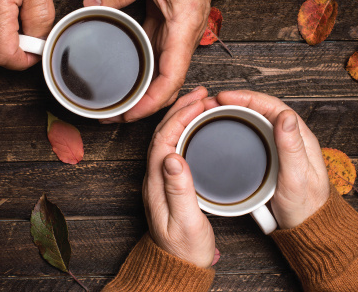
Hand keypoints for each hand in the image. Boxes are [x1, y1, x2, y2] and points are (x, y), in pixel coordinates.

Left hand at [83, 0, 213, 121]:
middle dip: (143, 107)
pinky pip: (156, 62)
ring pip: (161, 77)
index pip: (172, 77)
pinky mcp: (168, 32)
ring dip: (141, 95)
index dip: (153, 101)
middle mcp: (183, 40)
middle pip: (167, 86)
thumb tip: (91, 5)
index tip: (131, 113)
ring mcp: (175, 38)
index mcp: (183, 29)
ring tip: (115, 104)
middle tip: (113, 115)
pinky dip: (142, 78)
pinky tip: (125, 82)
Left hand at [143, 86, 215, 267]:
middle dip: (181, 108)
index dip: (180, 116)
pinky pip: (174, 145)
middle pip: (163, 132)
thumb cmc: (184, 248)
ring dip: (182, 116)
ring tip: (200, 102)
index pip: (164, 138)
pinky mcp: (169, 180)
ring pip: (168, 137)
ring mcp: (161, 177)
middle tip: (202, 93)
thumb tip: (172, 157)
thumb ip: (179, 190)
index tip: (199, 101)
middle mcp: (154, 176)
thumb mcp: (186, 222)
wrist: (177, 264)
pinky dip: (185, 129)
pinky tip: (196, 125)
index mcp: (156, 182)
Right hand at [215, 90, 330, 228]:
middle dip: (233, 101)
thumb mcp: (298, 176)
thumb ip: (291, 146)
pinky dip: (232, 128)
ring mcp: (274, 146)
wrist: (305, 226)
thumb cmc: (306, 204)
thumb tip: (285, 115)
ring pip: (251, 120)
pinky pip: (247, 135)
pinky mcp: (265, 157)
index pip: (270, 105)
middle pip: (257, 109)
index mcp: (297, 134)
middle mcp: (285, 136)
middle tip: (209, 103)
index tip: (224, 97)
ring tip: (210, 111)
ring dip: (230, 113)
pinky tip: (219, 130)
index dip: (246, 97)